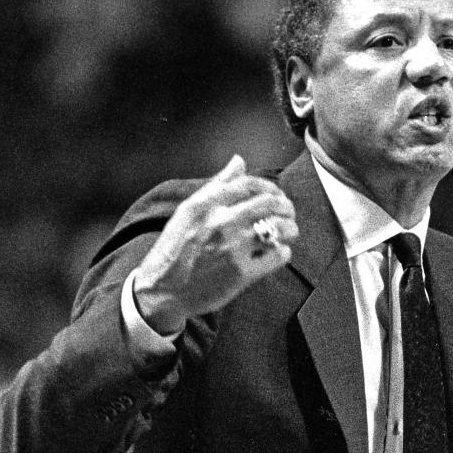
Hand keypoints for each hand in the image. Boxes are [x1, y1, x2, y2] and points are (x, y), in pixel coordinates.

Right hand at [133, 155, 297, 333]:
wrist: (161, 291)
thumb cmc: (175, 250)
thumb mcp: (188, 212)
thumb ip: (216, 186)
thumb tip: (239, 161)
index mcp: (206, 205)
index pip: (250, 184)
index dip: (270, 187)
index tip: (275, 194)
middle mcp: (221, 223)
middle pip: (270, 203)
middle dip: (286, 206)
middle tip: (288, 213)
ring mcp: (233, 248)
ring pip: (279, 228)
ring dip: (290, 229)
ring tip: (288, 233)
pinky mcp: (242, 273)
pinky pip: (278, 255)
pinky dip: (282, 252)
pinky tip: (274, 253)